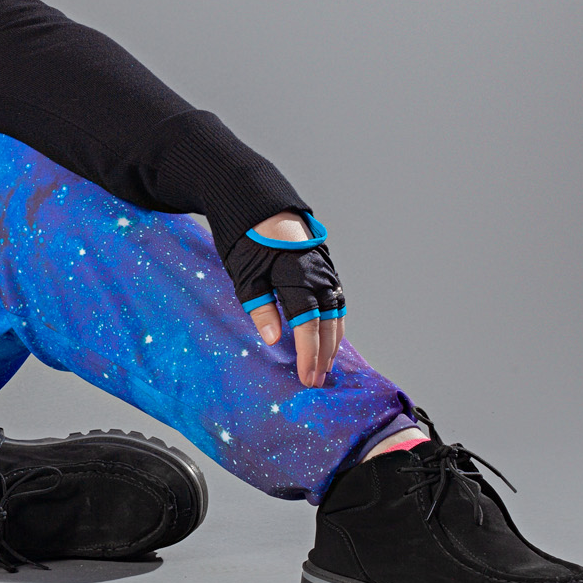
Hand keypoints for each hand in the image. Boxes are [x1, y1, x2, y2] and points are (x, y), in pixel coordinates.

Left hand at [225, 211, 346, 388]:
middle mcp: (317, 274)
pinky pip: (336, 298)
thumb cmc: (247, 240)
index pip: (308, 325)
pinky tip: (330, 333)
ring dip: (333, 339)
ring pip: (337, 311)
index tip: (306, 377)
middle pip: (328, 322)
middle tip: (317, 379)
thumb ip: (261, 308)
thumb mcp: (245, 276)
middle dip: (324, 354)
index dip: (308, 353)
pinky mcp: (324, 264)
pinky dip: (335, 319)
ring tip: (326, 363)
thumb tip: (273, 339)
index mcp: (297, 278)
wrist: (257, 203)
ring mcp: (324, 268)